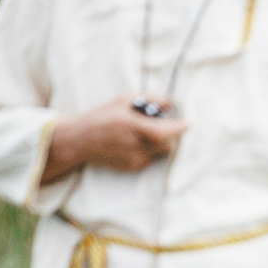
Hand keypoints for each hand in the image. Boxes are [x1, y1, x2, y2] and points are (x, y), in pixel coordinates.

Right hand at [42, 95, 188, 179]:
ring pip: (161, 153)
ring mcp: (135, 159)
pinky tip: (135, 143)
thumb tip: (170, 103)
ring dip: (160, 143)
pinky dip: (150, 151)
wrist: (80, 140)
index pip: (166, 132)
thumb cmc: (102, 117)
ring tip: (146, 133)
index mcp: (134, 126)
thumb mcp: (123, 100)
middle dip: (169, 134)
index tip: (188, 123)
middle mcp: (136, 145)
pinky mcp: (133, 168)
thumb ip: (149, 99)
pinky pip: (151, 159)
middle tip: (161, 124)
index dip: (180, 128)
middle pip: (168, 143)